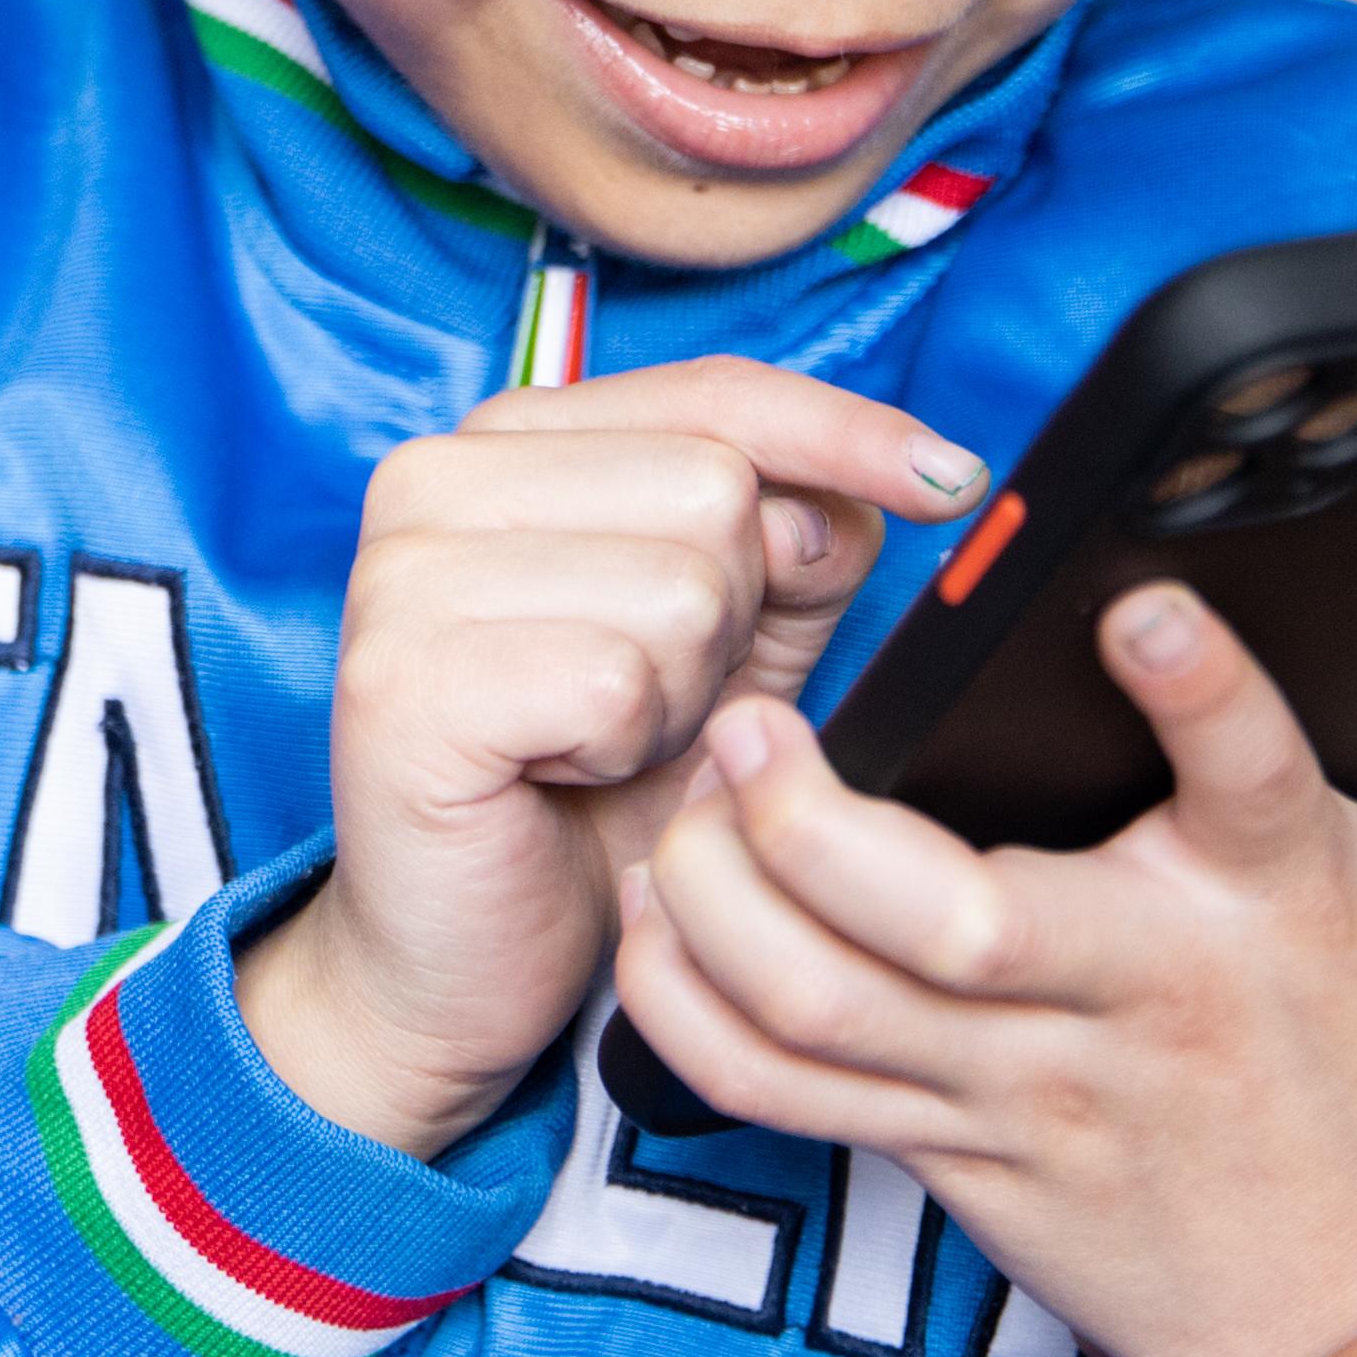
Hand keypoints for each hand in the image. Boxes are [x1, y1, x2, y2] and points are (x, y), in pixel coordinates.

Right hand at [238, 361, 976, 1156]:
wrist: (460, 963)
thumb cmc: (590, 799)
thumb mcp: (727, 650)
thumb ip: (795, 551)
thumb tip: (878, 490)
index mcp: (508, 443)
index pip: (716, 392)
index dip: (847, 435)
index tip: (953, 482)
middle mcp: (433, 478)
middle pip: (716, 486)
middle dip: (733, 619)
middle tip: (649, 703)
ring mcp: (403, 573)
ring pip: (681, 585)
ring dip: (680, 698)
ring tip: (602, 746)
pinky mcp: (403, 680)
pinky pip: (615, 682)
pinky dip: (622, 752)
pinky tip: (561, 778)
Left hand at [614, 584, 1356, 1356]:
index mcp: (1280, 893)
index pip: (1251, 780)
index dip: (1200, 689)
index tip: (1135, 607)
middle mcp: (1142, 992)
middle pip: (951, 921)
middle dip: (814, 817)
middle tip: (749, 720)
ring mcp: (1032, 1088)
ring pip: (826, 1007)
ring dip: (718, 898)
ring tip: (689, 800)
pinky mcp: (954, 1154)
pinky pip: (782, 1092)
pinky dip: (687, 1006)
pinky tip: (663, 916)